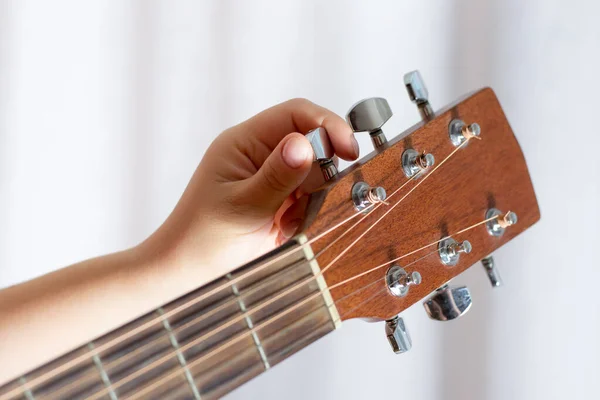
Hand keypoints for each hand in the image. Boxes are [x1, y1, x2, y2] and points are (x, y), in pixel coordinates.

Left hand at [142, 98, 358, 274]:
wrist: (189, 277)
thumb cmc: (204, 240)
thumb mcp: (243, 206)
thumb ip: (277, 175)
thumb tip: (305, 144)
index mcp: (244, 143)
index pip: (295, 114)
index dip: (327, 125)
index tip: (349, 150)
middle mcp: (260, 155)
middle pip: (311, 142)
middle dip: (320, 172)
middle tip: (305, 201)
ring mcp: (271, 178)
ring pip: (316, 174)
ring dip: (312, 199)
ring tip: (286, 222)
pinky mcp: (280, 201)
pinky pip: (311, 198)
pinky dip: (307, 215)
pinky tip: (285, 230)